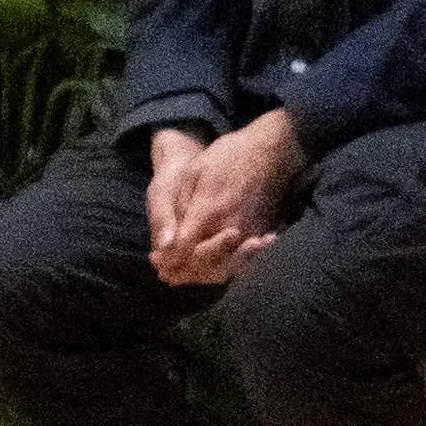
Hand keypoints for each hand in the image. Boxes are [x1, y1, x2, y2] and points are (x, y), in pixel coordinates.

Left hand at [145, 112, 300, 285]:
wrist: (269, 150)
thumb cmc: (227, 156)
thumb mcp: (193, 173)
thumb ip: (180, 209)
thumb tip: (168, 243)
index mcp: (208, 212)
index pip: (184, 250)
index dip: (168, 260)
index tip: (156, 261)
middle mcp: (229, 228)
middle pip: (204, 266)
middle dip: (183, 273)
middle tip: (167, 273)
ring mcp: (247, 233)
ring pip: (224, 269)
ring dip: (203, 275)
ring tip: (186, 273)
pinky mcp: (259, 234)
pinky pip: (242, 262)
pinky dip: (225, 269)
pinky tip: (213, 268)